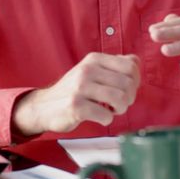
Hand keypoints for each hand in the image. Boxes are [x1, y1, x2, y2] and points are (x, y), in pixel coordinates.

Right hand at [12, 53, 139, 134]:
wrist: (44, 106)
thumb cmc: (74, 90)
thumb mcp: (92, 71)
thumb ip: (114, 65)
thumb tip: (135, 62)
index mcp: (95, 59)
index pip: (131, 66)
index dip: (135, 81)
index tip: (127, 90)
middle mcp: (88, 69)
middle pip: (128, 84)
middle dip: (129, 98)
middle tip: (119, 104)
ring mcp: (80, 87)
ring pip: (119, 98)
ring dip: (120, 109)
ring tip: (111, 110)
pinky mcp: (75, 106)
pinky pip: (106, 115)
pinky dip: (107, 119)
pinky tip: (99, 117)